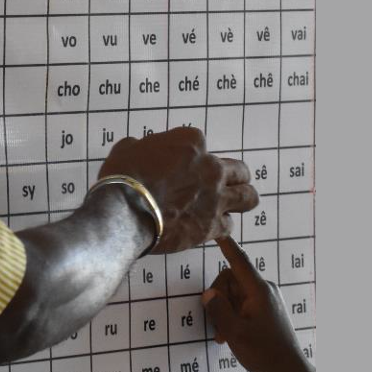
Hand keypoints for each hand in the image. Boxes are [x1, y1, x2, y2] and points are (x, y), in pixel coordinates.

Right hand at [99, 126, 257, 252]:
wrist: (124, 212)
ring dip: (239, 199)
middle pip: (238, 170)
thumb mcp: (125, 150)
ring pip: (247, 197)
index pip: (201, 143)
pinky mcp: (212, 225)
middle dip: (231, 176)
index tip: (181, 165)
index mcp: (190, 143)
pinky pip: (229, 226)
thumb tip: (137, 150)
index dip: (191, 156)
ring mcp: (216, 197)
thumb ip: (141, 148)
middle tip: (219, 184)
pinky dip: (220, 227)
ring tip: (230, 205)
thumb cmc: (123, 179)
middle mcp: (210, 168)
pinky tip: (209, 228)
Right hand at [201, 237, 306, 371]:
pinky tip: (231, 335)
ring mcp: (267, 299)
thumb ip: (218, 310)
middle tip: (216, 325)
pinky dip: (233, 315)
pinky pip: (243, 303)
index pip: (239, 261)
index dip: (227, 246)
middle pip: (231, 280)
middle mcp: (264, 290)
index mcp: (258, 290)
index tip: (218, 232)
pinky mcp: (267, 309)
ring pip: (235, 293)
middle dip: (219, 299)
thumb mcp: (234, 332)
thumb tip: (208, 294)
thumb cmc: (263, 352)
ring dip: (225, 311)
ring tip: (224, 335)